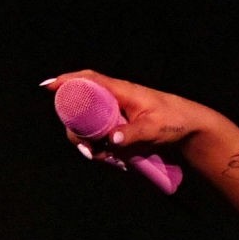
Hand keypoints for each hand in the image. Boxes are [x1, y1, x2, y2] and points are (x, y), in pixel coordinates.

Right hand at [41, 70, 214, 163]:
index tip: (47, 87)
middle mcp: (114, 101)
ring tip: (103, 157)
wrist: (191, 129)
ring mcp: (116, 115)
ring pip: (90, 127)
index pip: (89, 80)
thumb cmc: (174, 120)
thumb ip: (132, 134)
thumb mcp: (154, 128)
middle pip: (82, 108)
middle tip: (86, 148)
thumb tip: (110, 140)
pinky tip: (113, 160)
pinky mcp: (120, 129)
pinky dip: (102, 149)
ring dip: (90, 143)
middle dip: (76, 128)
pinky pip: (103, 138)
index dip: (67, 81)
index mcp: (121, 91)